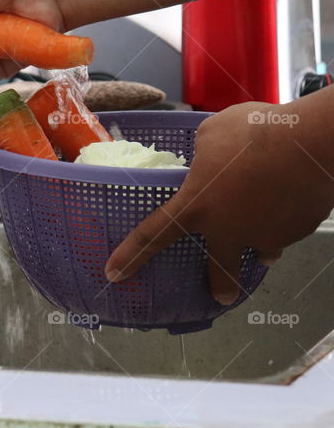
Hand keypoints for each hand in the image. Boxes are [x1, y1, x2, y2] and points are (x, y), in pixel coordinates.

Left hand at [104, 102, 333, 304]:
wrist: (312, 144)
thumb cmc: (254, 132)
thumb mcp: (212, 134)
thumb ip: (204, 153)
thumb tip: (211, 155)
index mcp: (197, 206)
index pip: (153, 235)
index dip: (131, 256)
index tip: (114, 275)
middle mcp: (229, 229)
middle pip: (218, 268)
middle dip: (219, 285)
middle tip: (218, 295)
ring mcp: (266, 235)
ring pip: (261, 249)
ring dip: (260, 247)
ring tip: (264, 247)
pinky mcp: (297, 232)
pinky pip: (287, 230)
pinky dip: (286, 220)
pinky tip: (290, 201)